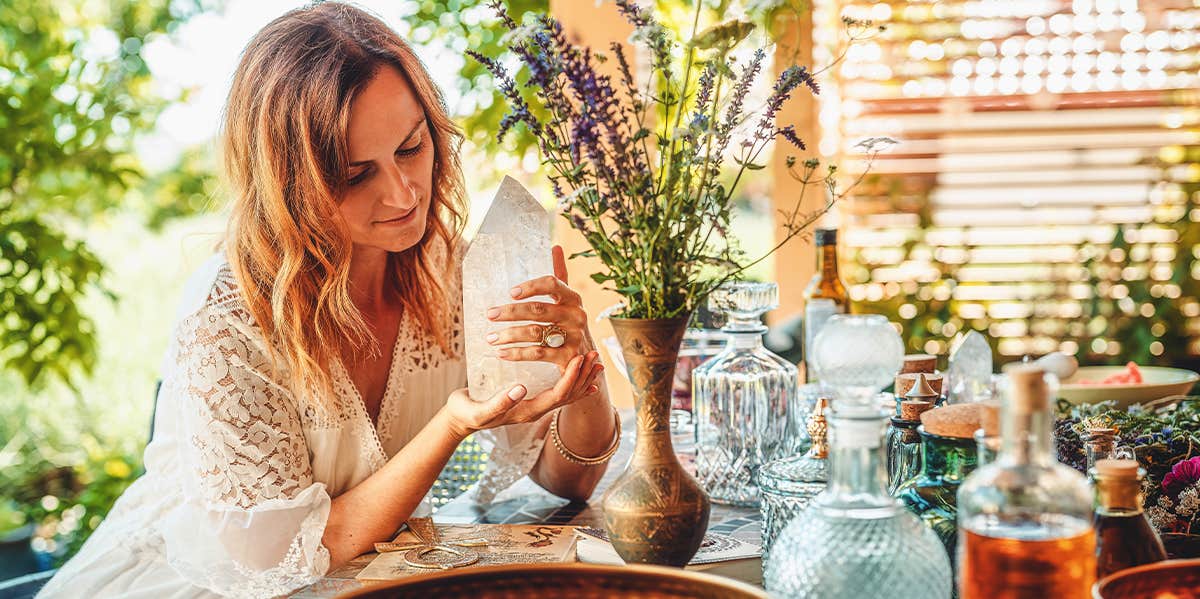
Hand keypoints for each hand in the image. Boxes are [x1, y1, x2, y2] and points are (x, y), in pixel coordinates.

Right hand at [442, 352, 603, 438]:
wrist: (459, 420)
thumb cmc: (466, 413)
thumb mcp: (479, 409)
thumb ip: (499, 402)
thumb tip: (520, 389)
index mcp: (527, 412)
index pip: (558, 395)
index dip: (571, 377)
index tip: (579, 357)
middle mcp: (536, 410)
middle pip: (568, 394)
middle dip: (583, 374)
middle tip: (595, 354)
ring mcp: (534, 405)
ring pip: (566, 392)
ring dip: (581, 375)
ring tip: (594, 359)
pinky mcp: (531, 398)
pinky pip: (557, 389)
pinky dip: (571, 378)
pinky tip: (578, 370)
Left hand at [485, 245, 594, 369]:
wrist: (587, 357)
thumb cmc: (568, 322)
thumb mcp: (567, 299)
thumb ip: (560, 275)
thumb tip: (556, 246)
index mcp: (573, 298)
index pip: (552, 284)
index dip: (531, 286)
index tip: (511, 292)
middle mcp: (575, 316)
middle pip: (538, 310)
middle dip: (510, 312)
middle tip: (490, 314)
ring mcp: (573, 337)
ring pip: (535, 333)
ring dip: (509, 335)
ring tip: (490, 338)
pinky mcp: (568, 357)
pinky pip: (537, 354)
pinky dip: (517, 354)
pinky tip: (501, 353)